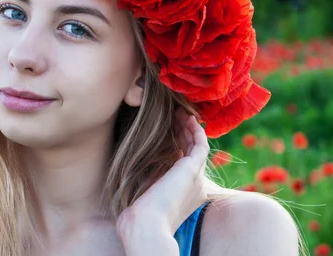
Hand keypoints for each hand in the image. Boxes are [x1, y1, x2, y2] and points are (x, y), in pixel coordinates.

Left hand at [116, 107, 209, 247]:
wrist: (146, 226)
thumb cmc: (138, 214)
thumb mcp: (144, 191)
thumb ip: (148, 176)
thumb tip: (139, 161)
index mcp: (185, 194)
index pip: (185, 164)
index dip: (180, 144)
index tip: (171, 129)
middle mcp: (195, 186)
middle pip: (193, 153)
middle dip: (185, 132)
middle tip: (177, 114)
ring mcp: (196, 178)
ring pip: (197, 146)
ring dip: (190, 127)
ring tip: (181, 112)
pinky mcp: (193, 171)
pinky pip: (200, 145)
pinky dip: (195, 131)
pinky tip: (188, 118)